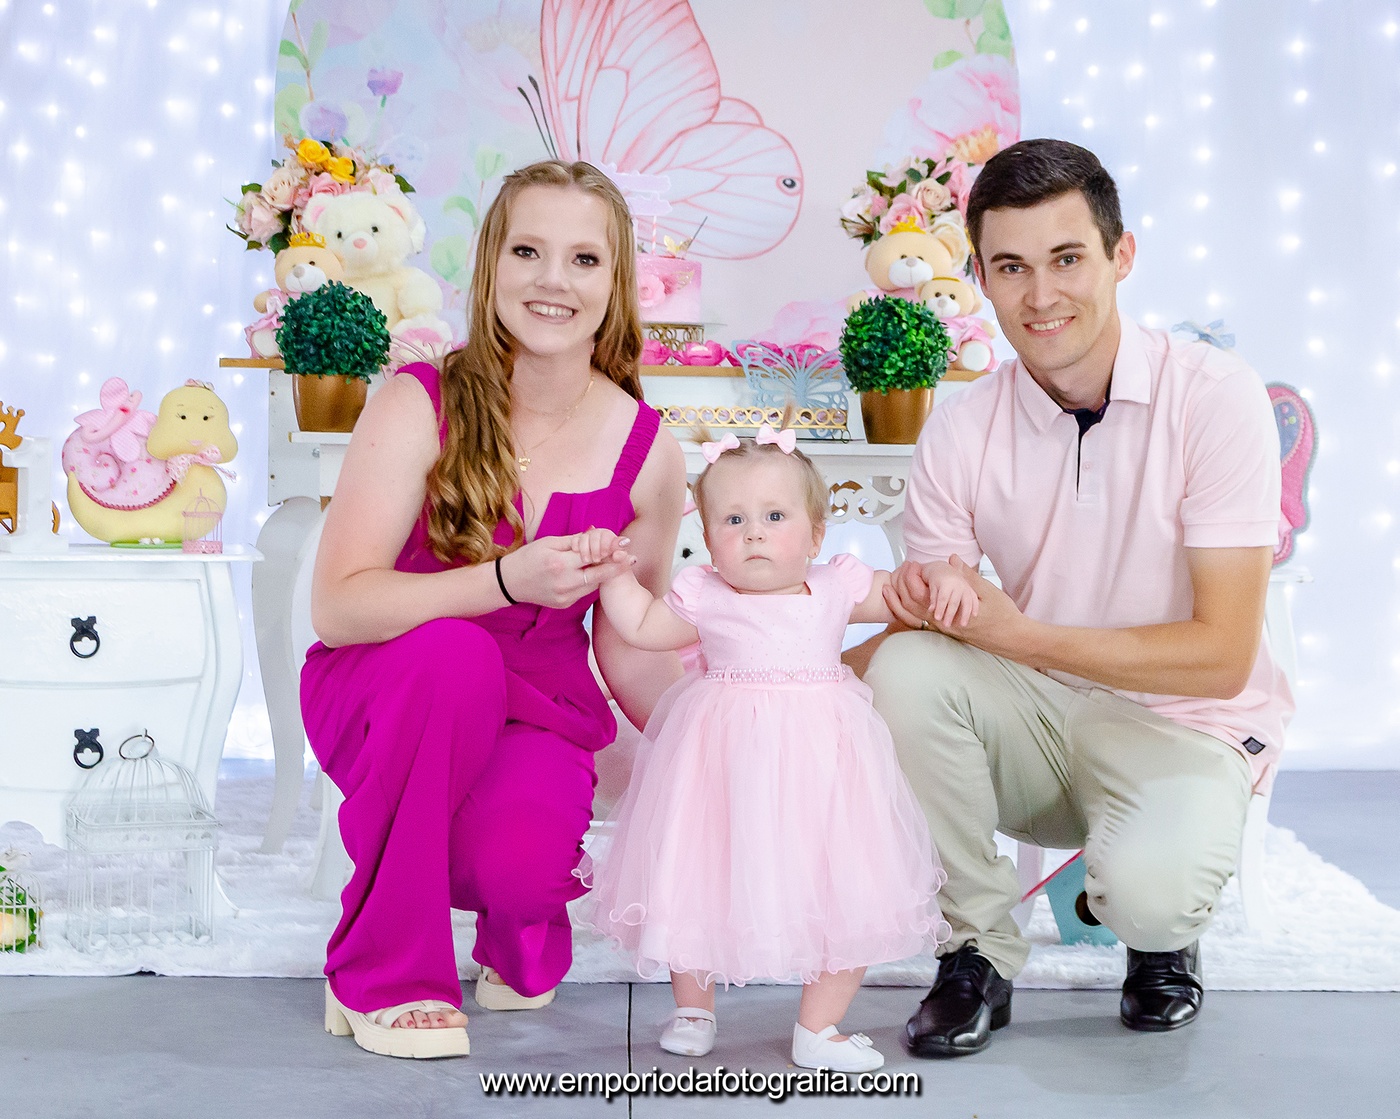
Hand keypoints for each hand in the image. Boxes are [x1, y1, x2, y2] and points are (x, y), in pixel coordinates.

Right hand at [497, 534, 635, 608]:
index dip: (610, 550)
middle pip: (598, 575)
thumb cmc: (527, 557)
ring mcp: (565, 597)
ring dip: (605, 574)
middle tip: (632, 557)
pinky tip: (596, 573)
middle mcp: (564, 583)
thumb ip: (574, 542)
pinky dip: (591, 582)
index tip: (625, 544)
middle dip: (617, 566)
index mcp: (559, 564)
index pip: (592, 556)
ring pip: (593, 585)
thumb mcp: (548, 543)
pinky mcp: (564, 604)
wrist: (509, 583)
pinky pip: (584, 592)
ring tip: (618, 563)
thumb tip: (595, 536)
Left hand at [883, 556, 1021, 652]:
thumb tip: (952, 559)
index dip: (912, 579)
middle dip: (900, 589)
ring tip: (890, 586)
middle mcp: (943, 624)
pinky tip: (902, 602)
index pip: (922, 597)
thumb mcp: (988, 591)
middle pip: (911, 608)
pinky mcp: (946, 631)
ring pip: (913, 617)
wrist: (1011, 638)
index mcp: (951, 613)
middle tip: (897, 570)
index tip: (911, 564)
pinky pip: (920, 623)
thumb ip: (968, 576)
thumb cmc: (1002, 614)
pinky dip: (908, 612)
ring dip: (899, 602)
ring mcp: (943, 629)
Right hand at [927, 561, 980, 627]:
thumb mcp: (963, 591)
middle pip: (955, 602)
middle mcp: (958, 586)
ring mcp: (948, 583)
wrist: (941, 568)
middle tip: (948, 626)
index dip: (968, 612)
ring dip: (941, 609)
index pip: (970, 602)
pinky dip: (933, 602)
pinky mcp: (937, 581)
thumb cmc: (953, 583)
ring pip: (944, 598)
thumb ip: (966, 605)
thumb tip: (968, 621)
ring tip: (937, 619)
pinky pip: (935, 593)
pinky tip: (931, 610)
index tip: (964, 623)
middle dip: (951, 614)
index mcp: (966, 589)